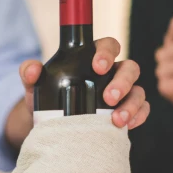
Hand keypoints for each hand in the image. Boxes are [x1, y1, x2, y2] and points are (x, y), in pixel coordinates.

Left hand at [19, 37, 149, 128]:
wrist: (51, 126)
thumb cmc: (47, 99)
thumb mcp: (35, 85)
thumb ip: (29, 72)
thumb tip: (32, 70)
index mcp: (94, 59)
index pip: (108, 46)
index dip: (107, 53)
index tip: (97, 67)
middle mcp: (112, 73)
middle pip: (130, 68)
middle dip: (122, 82)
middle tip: (107, 98)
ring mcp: (123, 93)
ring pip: (138, 91)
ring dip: (131, 104)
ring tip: (116, 120)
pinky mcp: (128, 111)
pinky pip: (142, 110)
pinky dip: (138, 116)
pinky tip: (126, 126)